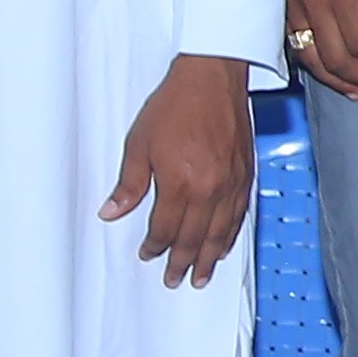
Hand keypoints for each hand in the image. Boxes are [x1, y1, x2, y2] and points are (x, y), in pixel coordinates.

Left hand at [104, 58, 258, 284]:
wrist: (212, 77)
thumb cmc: (175, 104)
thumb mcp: (139, 143)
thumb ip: (129, 183)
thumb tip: (112, 211)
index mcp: (179, 183)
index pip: (166, 229)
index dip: (155, 245)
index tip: (148, 254)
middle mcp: (209, 190)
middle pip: (194, 238)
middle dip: (183, 262)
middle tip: (176, 279)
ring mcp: (231, 183)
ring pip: (220, 233)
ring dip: (209, 257)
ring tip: (202, 275)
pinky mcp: (245, 174)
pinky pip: (239, 214)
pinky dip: (231, 234)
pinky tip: (225, 245)